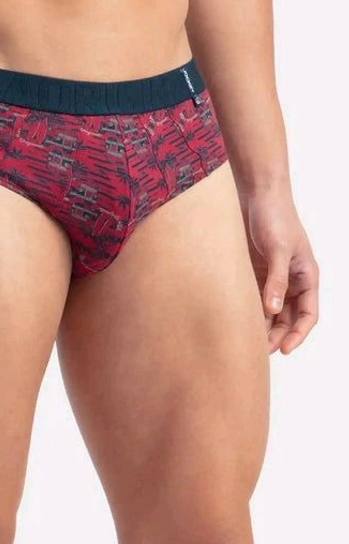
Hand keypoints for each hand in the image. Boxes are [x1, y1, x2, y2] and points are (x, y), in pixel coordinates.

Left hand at [240, 188, 318, 354]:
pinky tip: (236, 319)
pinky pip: (253, 296)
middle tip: (259, 350)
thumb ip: (276, 279)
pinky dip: (248, 309)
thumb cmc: (275, 216)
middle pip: (287, 317)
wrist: (256, 193)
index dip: (299, 334)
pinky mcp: (254, 271)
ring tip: (246, 339)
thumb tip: (272, 309)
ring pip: (269, 309)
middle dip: (277, 335)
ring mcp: (272, 276)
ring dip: (261, 324)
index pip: (308, 314)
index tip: (285, 350)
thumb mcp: (278, 249)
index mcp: (306, 276)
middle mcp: (291, 279)